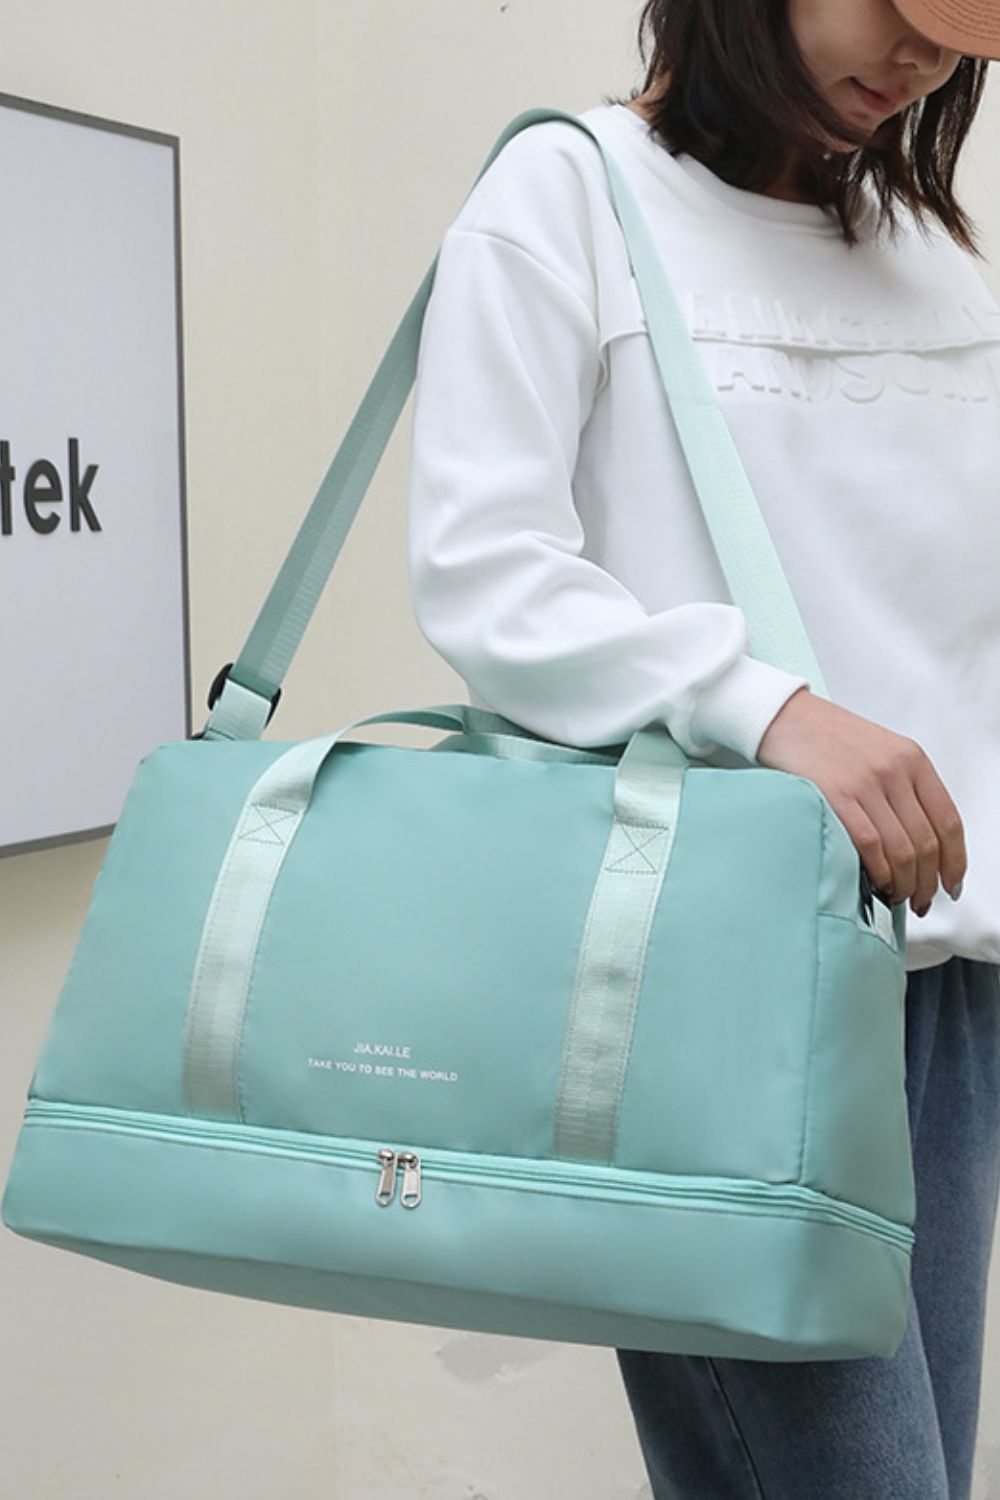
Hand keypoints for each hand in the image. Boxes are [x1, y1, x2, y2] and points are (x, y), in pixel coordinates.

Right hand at [756, 688, 965, 917]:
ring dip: (904, 884)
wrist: (786, 717)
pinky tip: (875, 882)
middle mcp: (895, 771)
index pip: (949, 821)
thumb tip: (921, 844)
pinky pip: (870, 846)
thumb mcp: (881, 752)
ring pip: (902, 850)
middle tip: (922, 900)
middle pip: (927, 843)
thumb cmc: (829, 739)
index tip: (951, 884)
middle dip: (928, 882)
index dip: (955, 861)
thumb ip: (905, 789)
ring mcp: (867, 783)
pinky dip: (878, 872)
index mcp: (913, 759)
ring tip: (897, 896)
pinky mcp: (837, 796)